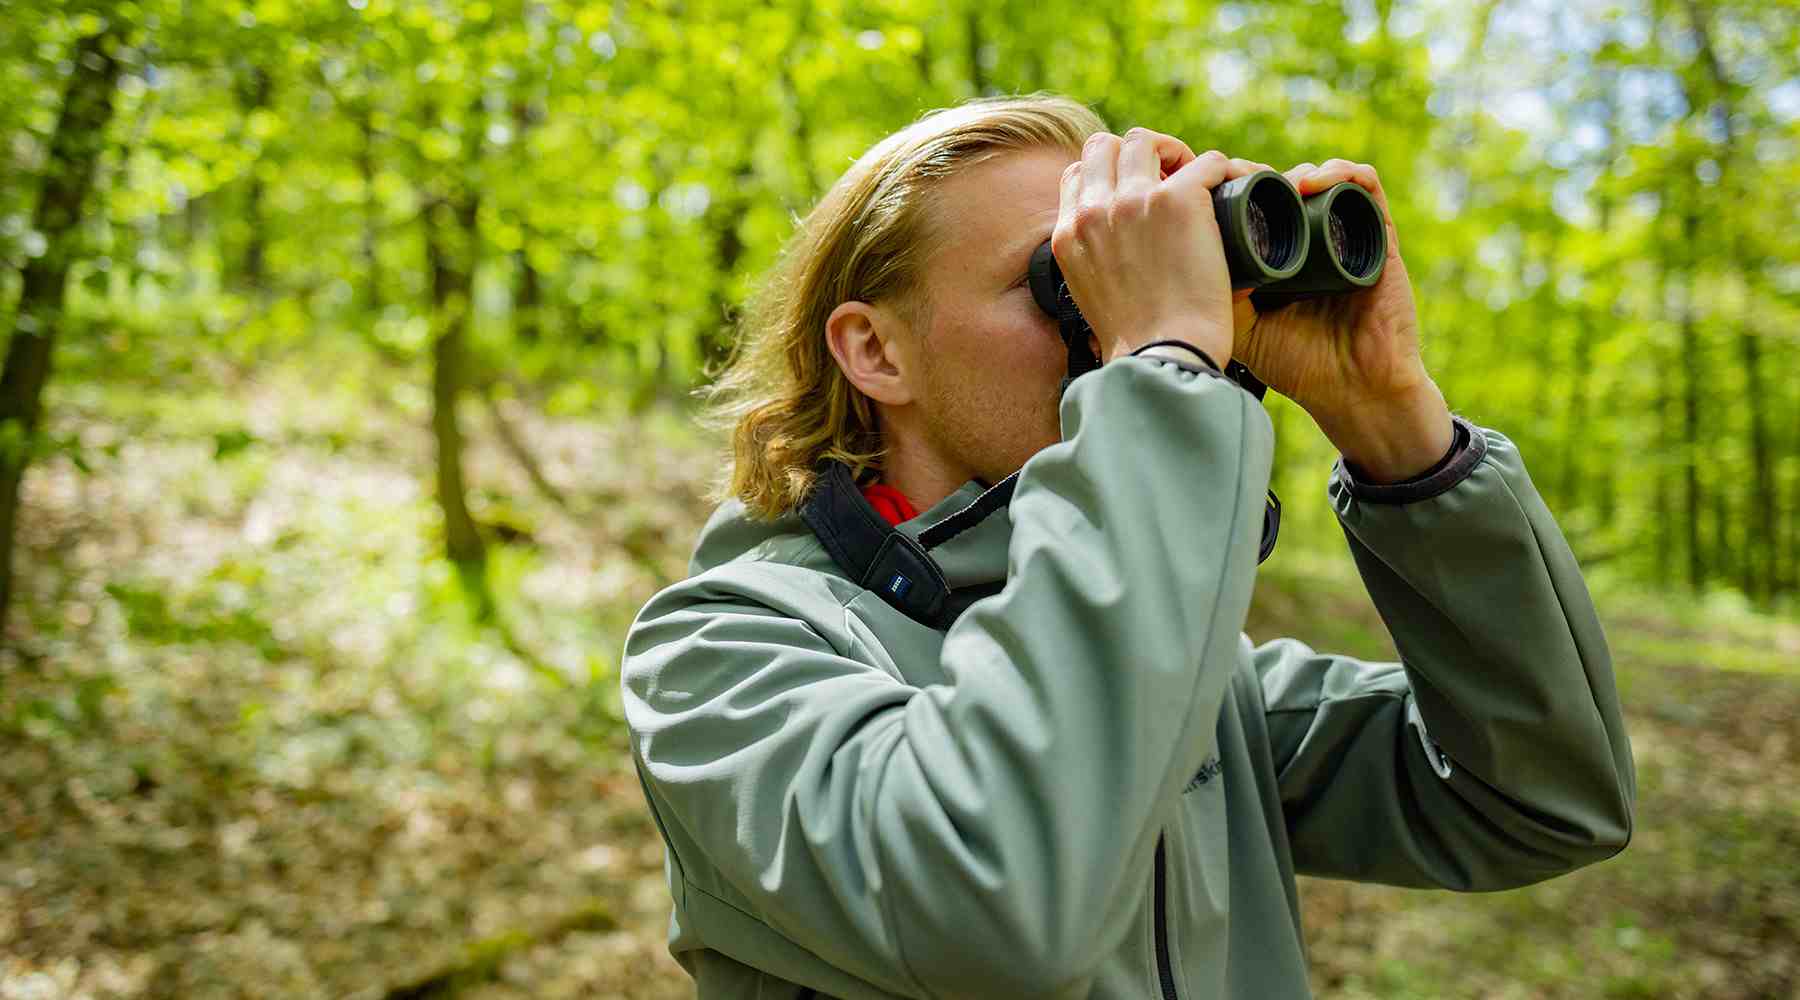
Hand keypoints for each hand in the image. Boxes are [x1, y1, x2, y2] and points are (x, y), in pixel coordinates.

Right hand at [1051, 129, 1267, 367]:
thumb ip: (1095, 266)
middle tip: (1169, 179)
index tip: (1137, 192)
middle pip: (1106, 145)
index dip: (1109, 174)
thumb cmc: (1138, 344)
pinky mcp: (1179, 201)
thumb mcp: (1092, 300)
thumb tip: (1115, 258)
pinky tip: (1234, 191)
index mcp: (1068, 235)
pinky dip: (1224, 171)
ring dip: (1174, 152)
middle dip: (1137, 154)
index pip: (1079, 174)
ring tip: (1199, 180)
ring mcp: (1134, 201)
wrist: (1163, 358)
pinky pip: (1207, 161)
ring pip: (1148, 140)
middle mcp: (1094, 211)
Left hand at [1233, 158, 1453, 481]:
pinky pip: (1364, 185)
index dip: (1227, 188)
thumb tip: (1175, 260)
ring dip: (1292, 171)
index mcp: (1274, 255)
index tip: (1206, 190)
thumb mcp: (1238, 330)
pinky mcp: (1379, 233)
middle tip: (1232, 180)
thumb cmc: (1297, 365)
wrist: (1354, 390)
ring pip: (1317, 177)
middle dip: (1254, 174)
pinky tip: (1310, 184)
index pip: (1250, 204)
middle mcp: (1308, 239)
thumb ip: (1211, 296)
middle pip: (1280, 184)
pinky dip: (1339, 172)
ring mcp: (1344, 233)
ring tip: (1270, 184)